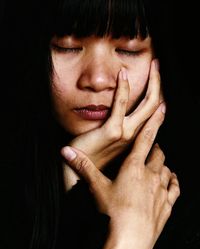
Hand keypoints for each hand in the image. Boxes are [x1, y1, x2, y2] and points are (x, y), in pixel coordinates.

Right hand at [61, 102, 179, 248]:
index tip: (161, 111)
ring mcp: (161, 191)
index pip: (146, 140)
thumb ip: (82, 167)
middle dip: (155, 148)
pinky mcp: (167, 206)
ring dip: (162, 166)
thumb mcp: (96, 188)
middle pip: (158, 155)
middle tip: (150, 147)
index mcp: (134, 168)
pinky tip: (171, 181)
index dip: (153, 124)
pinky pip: (174, 189)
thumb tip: (65, 151)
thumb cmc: (112, 213)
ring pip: (167, 170)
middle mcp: (151, 176)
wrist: (129, 242)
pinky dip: (173, 182)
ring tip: (157, 166)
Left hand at [62, 59, 162, 189]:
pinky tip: (123, 73)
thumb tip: (116, 112)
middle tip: (157, 65)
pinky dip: (124, 88)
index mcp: (134, 137)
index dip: (158, 95)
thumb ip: (115, 127)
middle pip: (154, 106)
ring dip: (152, 83)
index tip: (157, 80)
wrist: (78, 174)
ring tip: (153, 65)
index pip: (152, 113)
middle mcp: (134, 135)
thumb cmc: (90, 156)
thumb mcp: (107, 140)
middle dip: (158, 84)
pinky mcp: (111, 132)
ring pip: (146, 105)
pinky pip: (121, 105)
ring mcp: (125, 134)